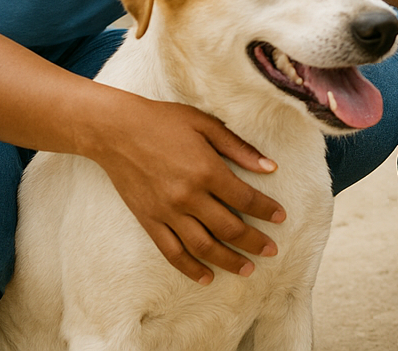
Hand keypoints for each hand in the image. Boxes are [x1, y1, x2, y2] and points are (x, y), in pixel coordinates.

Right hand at [87, 96, 287, 284]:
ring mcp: (167, 212)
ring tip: (247, 269)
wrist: (116, 131)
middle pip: (229, 228)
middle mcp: (188, 196)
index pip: (245, 199)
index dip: (266, 210)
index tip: (281, 218)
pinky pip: (171, 252)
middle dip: (254, 242)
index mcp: (207, 170)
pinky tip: (206, 277)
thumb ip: (239, 148)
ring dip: (228, 261)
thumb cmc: (164, 122)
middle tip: (272, 250)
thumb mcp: (206, 124)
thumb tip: (270, 167)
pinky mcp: (149, 221)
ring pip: (203, 246)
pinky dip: (190, 268)